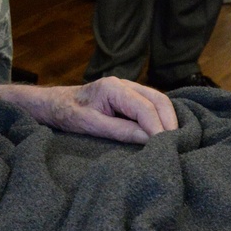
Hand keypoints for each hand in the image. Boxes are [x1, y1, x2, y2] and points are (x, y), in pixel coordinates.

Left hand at [27, 77, 177, 143]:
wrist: (54, 104)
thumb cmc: (68, 114)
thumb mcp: (91, 126)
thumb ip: (121, 131)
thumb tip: (150, 139)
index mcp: (113, 87)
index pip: (145, 108)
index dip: (158, 128)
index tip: (166, 147)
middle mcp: (124, 83)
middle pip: (158, 99)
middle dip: (170, 121)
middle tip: (177, 144)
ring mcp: (127, 87)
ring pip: (158, 100)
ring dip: (168, 119)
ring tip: (174, 141)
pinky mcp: (128, 96)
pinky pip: (151, 104)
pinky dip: (161, 117)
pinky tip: (164, 132)